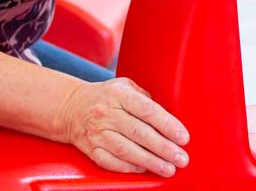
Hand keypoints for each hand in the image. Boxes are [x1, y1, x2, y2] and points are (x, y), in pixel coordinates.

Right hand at [57, 76, 189, 176]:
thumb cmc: (107, 97)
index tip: (183, 137)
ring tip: (168, 168)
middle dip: (164, 148)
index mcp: (119, 93)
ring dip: (150, 162)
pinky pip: (111, 162)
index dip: (167, 125)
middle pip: (139, 133)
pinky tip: (144, 169)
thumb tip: (170, 117)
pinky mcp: (90, 148)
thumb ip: (146, 99)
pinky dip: (129, 167)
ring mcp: (97, 132)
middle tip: (181, 158)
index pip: (147, 110)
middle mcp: (106, 112)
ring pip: (126, 150)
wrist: (72, 108)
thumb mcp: (126, 87)